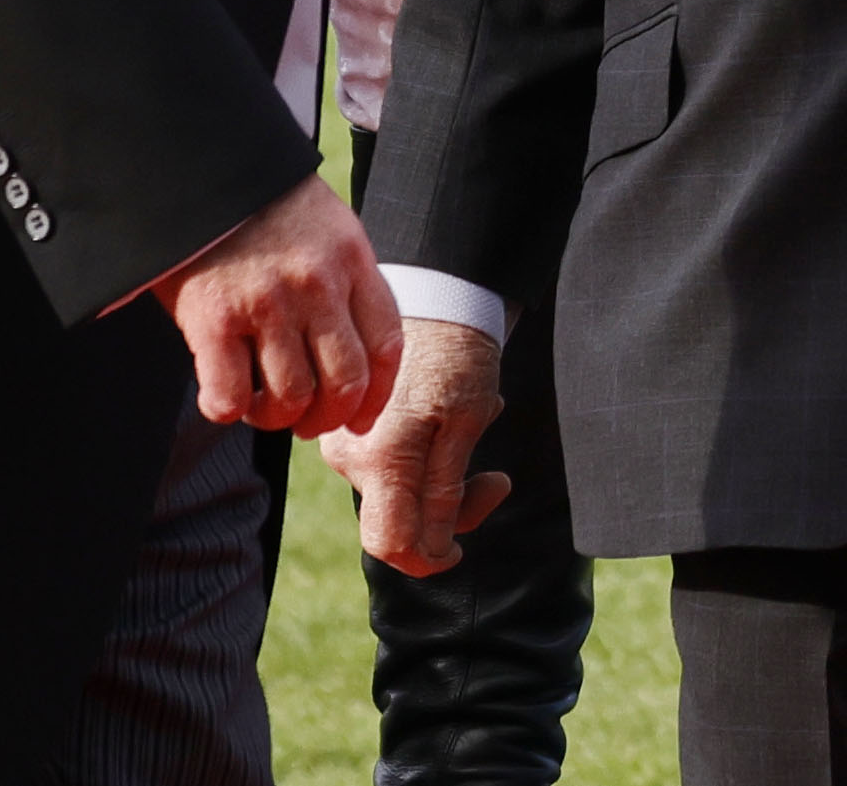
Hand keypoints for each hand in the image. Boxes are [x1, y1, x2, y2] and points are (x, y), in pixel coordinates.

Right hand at [157, 175, 400, 435]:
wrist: (204, 171)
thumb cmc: (265, 208)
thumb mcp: (329, 229)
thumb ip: (344, 282)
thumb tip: (353, 353)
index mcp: (353, 261)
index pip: (386, 345)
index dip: (377, 395)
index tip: (360, 417)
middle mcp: (318, 285)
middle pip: (344, 382)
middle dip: (326, 418)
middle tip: (304, 422)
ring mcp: (268, 302)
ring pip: (291, 396)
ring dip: (276, 417)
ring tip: (260, 408)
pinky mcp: (214, 317)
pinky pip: (230, 394)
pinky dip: (227, 410)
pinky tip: (223, 401)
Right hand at [329, 313, 508, 577]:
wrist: (437, 287)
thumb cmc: (457, 351)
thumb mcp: (465, 422)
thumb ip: (444, 491)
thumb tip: (431, 551)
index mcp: (378, 460)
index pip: (390, 543)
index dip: (428, 558)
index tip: (460, 551)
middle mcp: (351, 455)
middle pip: (400, 516)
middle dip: (454, 503)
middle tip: (498, 479)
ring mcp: (348, 438)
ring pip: (402, 487)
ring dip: (450, 469)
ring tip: (483, 416)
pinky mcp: (357, 422)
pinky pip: (394, 457)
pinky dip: (434, 448)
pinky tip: (466, 408)